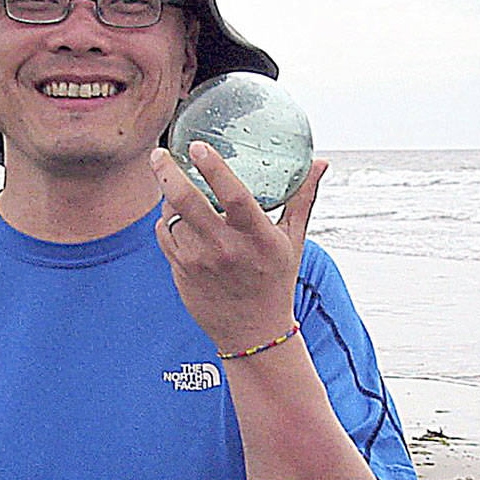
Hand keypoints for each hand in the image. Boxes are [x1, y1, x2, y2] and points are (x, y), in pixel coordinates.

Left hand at [149, 141, 327, 349]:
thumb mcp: (293, 240)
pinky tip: (173, 212)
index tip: (197, 146)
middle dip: (167, 172)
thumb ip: (303, 199)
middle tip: (159, 153)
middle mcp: (225, 248)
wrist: (253, 333)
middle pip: (186, 201)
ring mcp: (198, 261)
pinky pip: (164, 234)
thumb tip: (319, 163)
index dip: (213, 167)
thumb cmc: (275, 280)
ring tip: (169, 179)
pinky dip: (166, 218)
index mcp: (256, 237)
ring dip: (166, 194)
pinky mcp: (180, 271)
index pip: (233, 194)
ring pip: (170, 216)